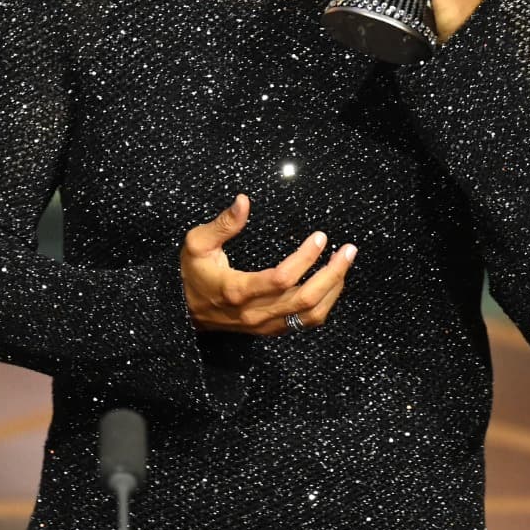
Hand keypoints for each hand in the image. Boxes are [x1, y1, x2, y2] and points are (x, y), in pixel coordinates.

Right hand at [180, 194, 357, 334]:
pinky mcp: (271, 329)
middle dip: (332, 274)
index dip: (305, 258)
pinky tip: (332, 283)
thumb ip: (223, 223)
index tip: (320, 237)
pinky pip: (305, 322)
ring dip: (333, 289)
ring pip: (310, 314)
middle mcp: (254, 312)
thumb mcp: (197, 243)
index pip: (282, 279)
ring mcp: (265, 324)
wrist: (181, 313)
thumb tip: (244, 200)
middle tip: (348, 250)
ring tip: (344, 263)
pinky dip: (325, 303)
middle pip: (305, 299)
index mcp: (237, 290)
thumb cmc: (191, 274)